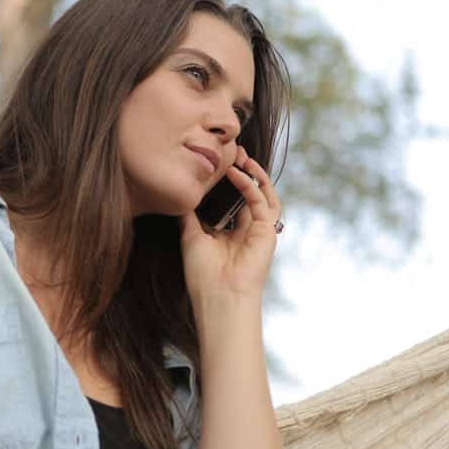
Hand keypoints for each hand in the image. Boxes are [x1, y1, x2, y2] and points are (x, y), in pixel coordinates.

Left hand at [179, 146, 281, 330]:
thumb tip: (180, 198)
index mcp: (229, 234)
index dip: (228, 183)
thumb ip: (189, 217)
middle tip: (234, 152)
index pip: (232, 202)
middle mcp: (246, 231)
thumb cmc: (202, 273)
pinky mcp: (267, 232)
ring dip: (254, 175)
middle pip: (250, 195)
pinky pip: (262, 202)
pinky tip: (236, 173)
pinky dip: (250, 185)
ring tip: (241, 156)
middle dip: (244, 173)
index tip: (218, 164)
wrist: (217, 295)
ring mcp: (259, 231)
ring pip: (263, 195)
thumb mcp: (190, 237)